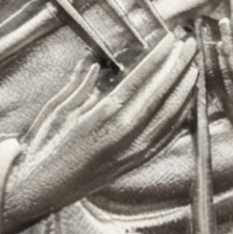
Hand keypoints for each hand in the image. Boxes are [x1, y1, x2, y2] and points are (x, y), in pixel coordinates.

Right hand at [1, 33, 197, 233]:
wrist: (39, 194)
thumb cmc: (43, 150)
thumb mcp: (57, 111)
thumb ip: (80, 86)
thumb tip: (95, 64)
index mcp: (103, 118)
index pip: (141, 81)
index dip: (160, 58)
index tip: (172, 39)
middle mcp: (123, 136)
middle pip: (161, 96)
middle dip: (179, 67)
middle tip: (190, 44)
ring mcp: (132, 153)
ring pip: (169, 118)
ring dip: (184, 91)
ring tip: (193, 68)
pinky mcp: (133, 165)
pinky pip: (165, 138)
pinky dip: (179, 118)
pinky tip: (184, 105)